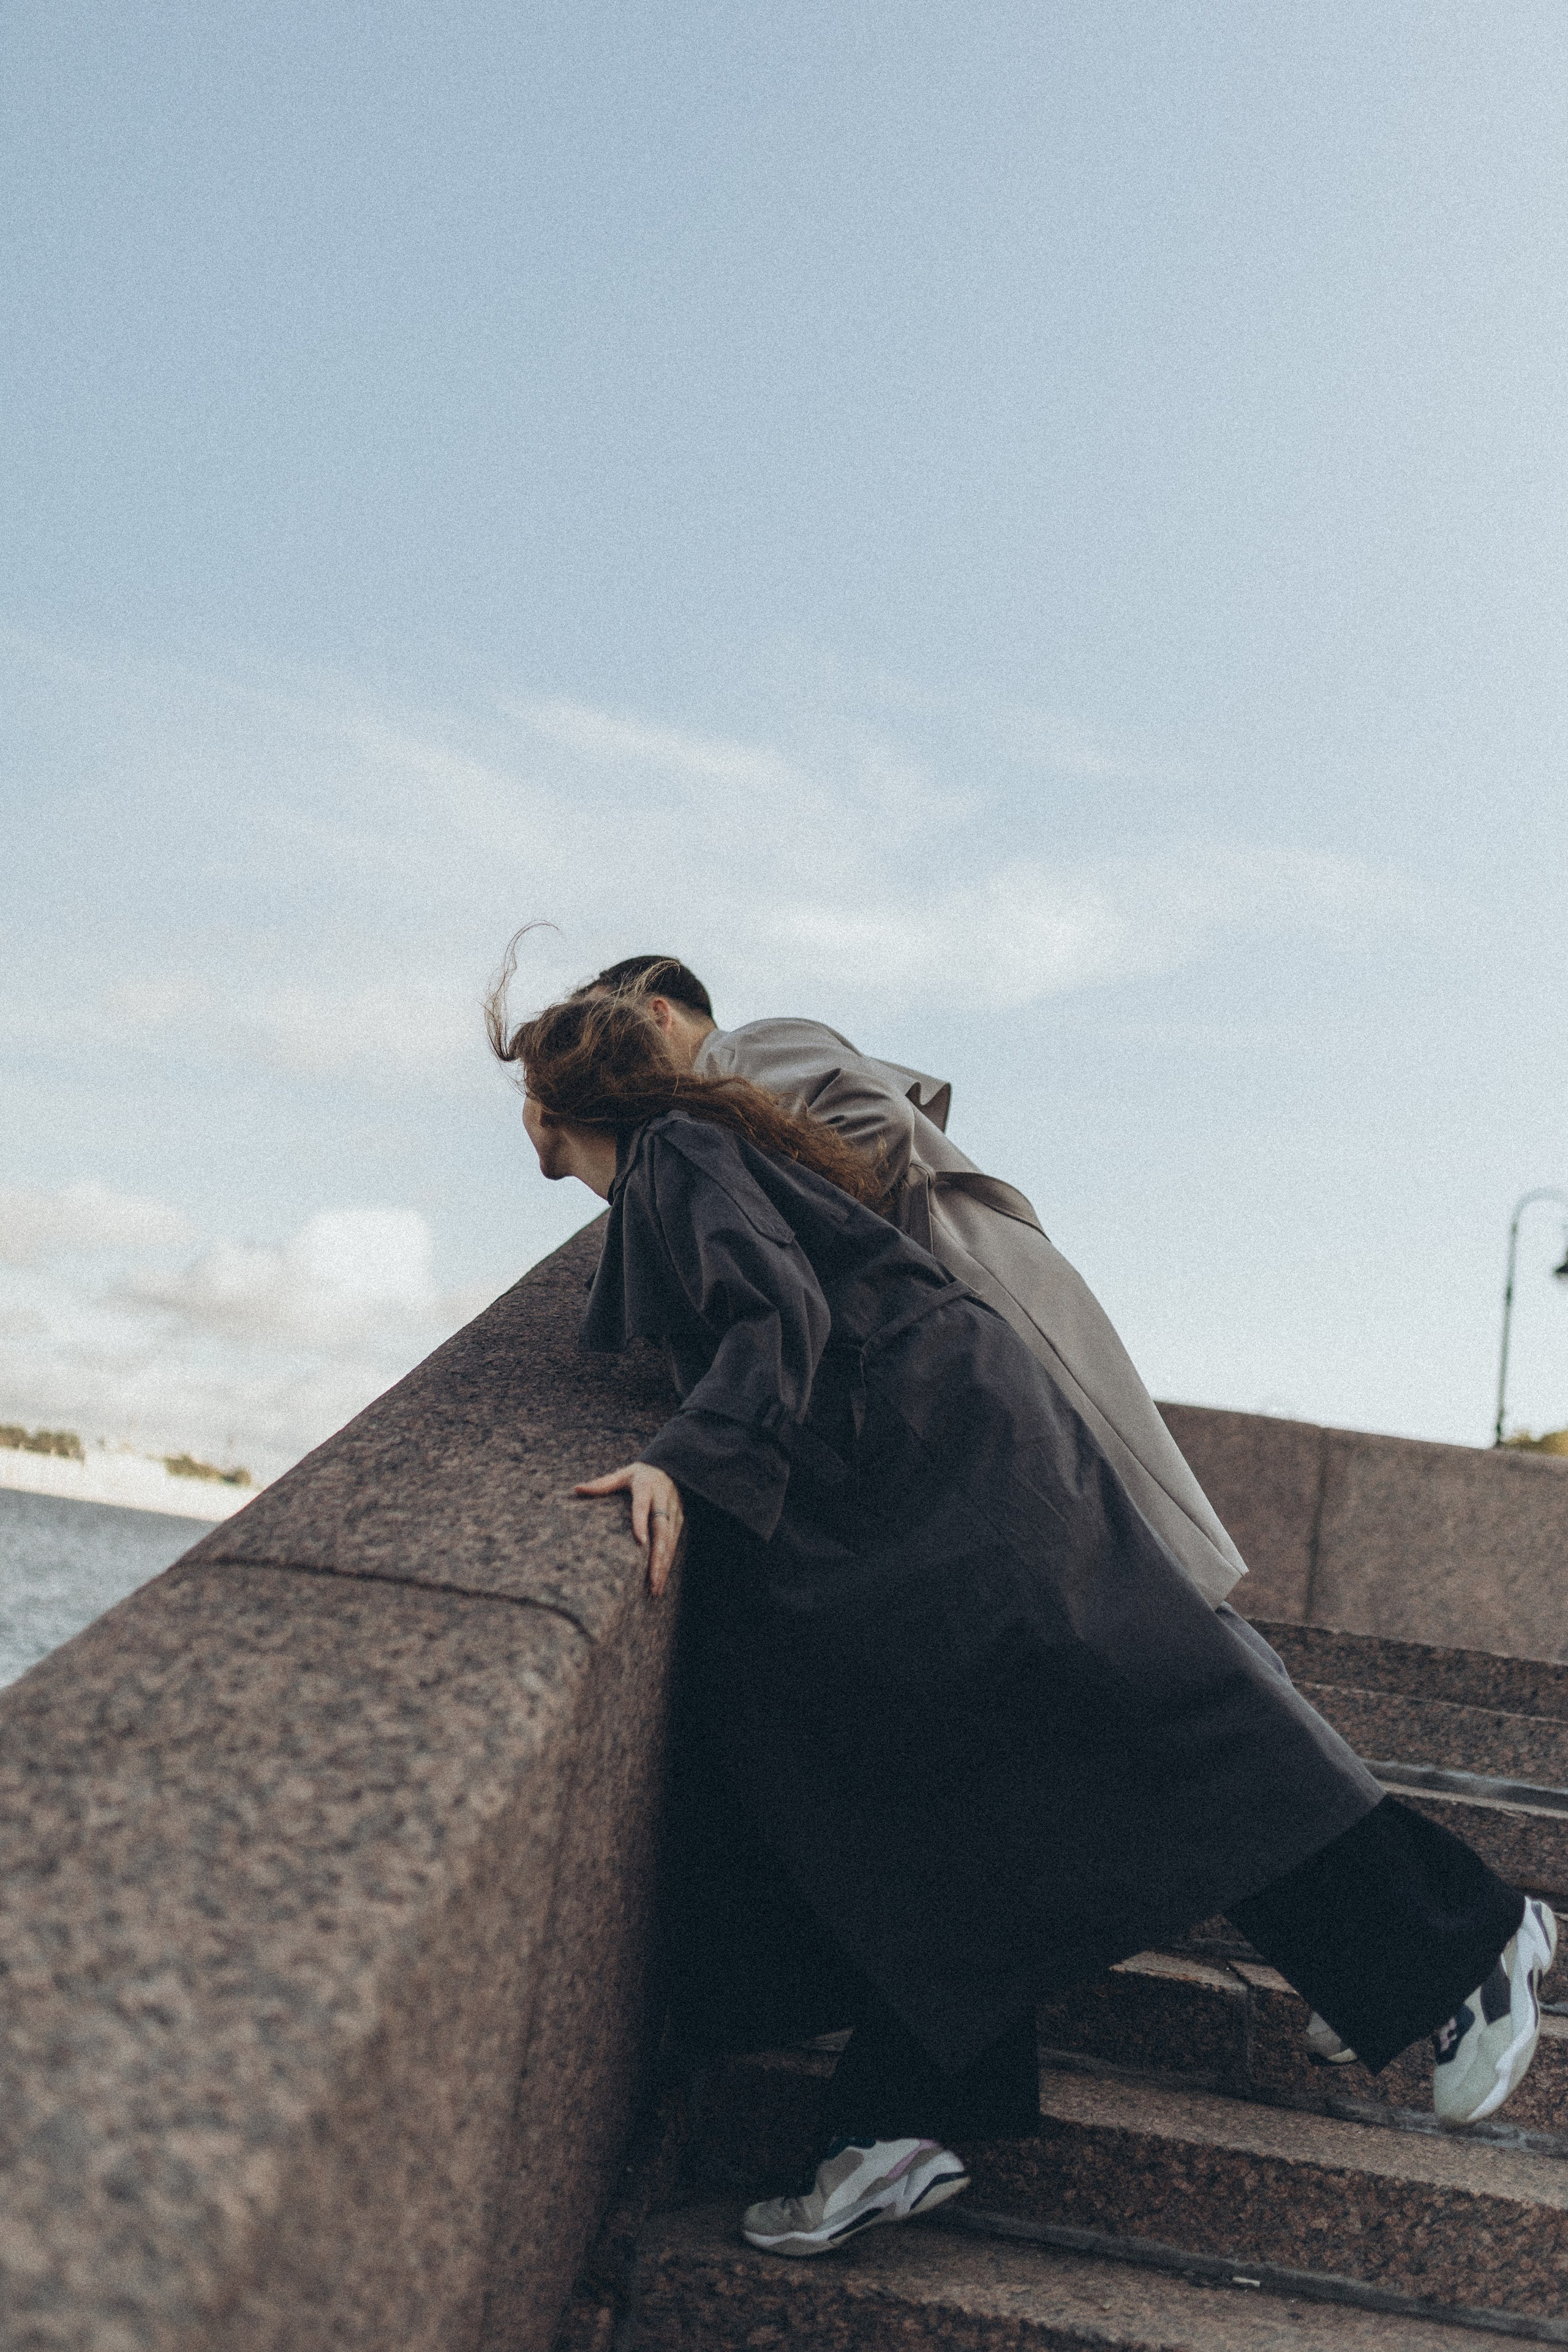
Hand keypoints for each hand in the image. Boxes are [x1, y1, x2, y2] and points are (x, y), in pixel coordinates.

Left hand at [574, 1460, 684, 1595]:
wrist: (672, 1467)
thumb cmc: (641, 1474)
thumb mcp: (623, 1474)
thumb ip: (602, 1484)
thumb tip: (576, 1488)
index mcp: (646, 1488)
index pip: (643, 1506)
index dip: (641, 1523)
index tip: (640, 1541)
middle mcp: (663, 1501)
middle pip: (662, 1530)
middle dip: (658, 1556)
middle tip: (651, 1579)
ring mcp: (673, 1512)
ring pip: (670, 1541)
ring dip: (664, 1565)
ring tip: (655, 1588)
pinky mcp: (679, 1520)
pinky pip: (674, 1543)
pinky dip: (668, 1563)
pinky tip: (661, 1580)